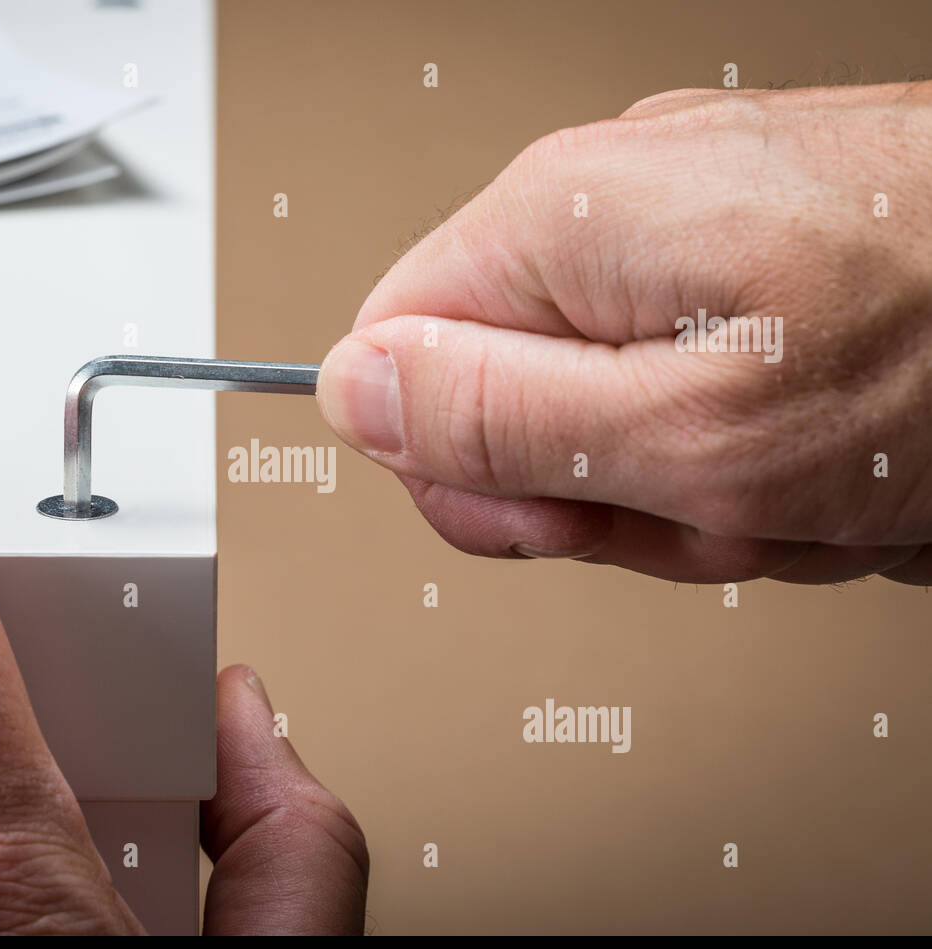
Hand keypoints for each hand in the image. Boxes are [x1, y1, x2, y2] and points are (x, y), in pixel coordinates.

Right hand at [317, 83, 931, 584]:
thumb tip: (354, 391)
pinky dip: (752, 458)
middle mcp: (611, 204)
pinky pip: (690, 396)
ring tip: (796, 483)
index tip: (554, 510)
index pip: (394, 357)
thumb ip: (496, 418)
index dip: (460, 465)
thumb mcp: (690, 436)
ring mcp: (691, 230)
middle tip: (701, 502)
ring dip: (693, 490)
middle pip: (505, 401)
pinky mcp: (756, 264)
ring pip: (606, 419)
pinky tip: (828, 459)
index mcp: (560, 223)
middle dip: (600, 492)